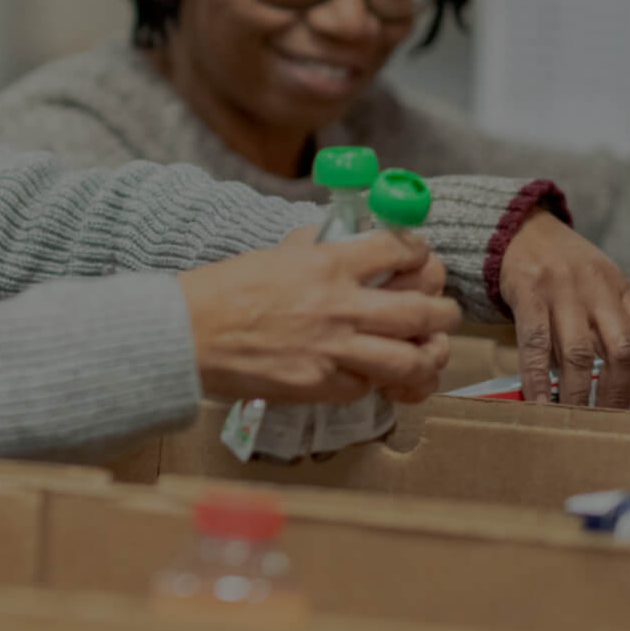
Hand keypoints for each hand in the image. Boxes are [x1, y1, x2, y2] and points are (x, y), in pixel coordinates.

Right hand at [179, 232, 458, 406]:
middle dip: (444, 313)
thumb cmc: (221, 292)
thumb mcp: (275, 256)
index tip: (421, 260)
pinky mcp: (319, 385)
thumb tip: (345, 242)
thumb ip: (316, 251)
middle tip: (442, 314)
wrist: (186, 334)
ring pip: (411, 359)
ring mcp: (333, 350)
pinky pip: (368, 388)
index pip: (400, 250)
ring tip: (428, 354)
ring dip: (429, 357)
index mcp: (327, 264)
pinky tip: (373, 377)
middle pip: (423, 311)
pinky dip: (376, 383)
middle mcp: (339, 306)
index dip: (421, 254)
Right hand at [500, 214, 629, 409]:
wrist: (519, 229)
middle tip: (612, 421)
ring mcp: (562, 290)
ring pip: (580, 353)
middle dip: (620, 392)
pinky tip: (538, 400)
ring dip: (581, 392)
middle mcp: (598, 288)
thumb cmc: (563, 267)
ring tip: (577, 417)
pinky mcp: (527, 293)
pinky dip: (538, 378)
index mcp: (621, 287)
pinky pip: (536, 344)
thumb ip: (613, 322)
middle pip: (622, 348)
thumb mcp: (599, 284)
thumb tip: (623, 384)